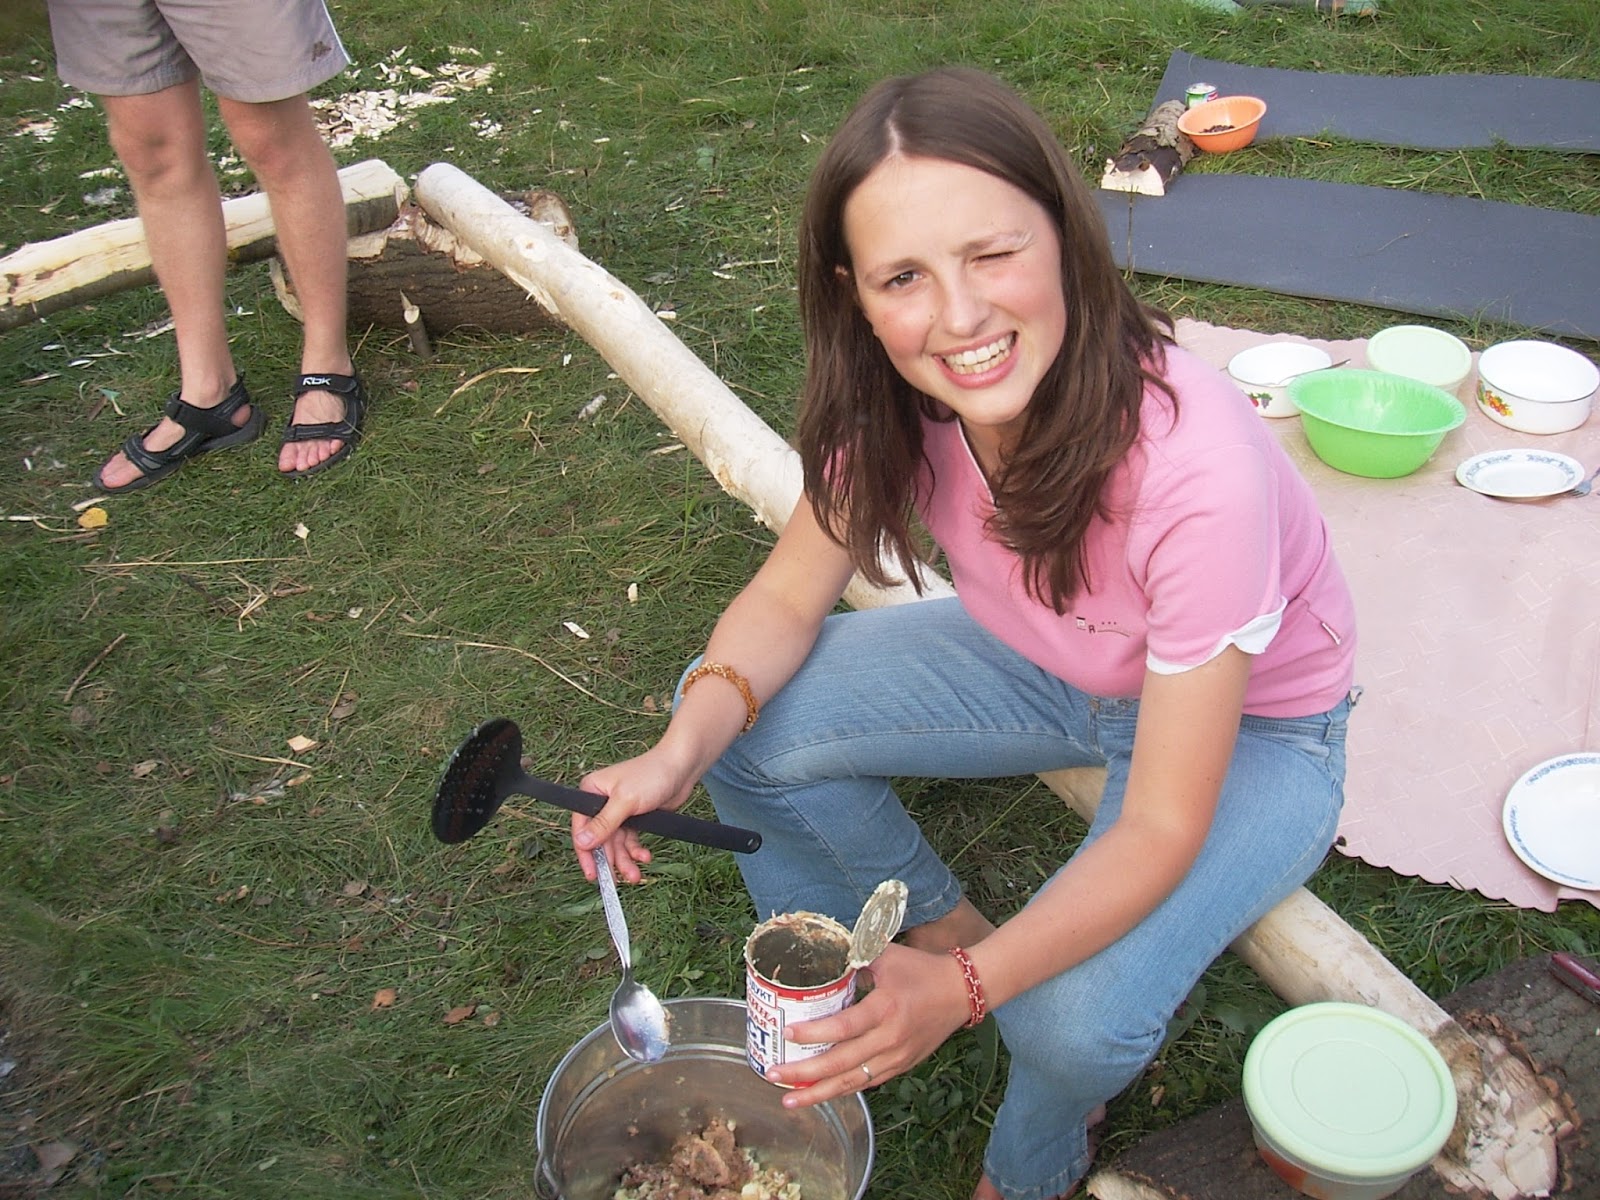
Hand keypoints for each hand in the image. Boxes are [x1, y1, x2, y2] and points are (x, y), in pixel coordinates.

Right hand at [571, 744, 697, 881]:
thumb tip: (582, 842)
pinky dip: (636, 851)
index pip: (582, 827)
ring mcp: (619, 812)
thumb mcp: (625, 801)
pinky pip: (630, 841)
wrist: (682, 767)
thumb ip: (603, 824)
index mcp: (591, 791)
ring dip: (625, 860)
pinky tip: (645, 857)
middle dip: (611, 860)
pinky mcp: (635, 818)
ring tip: (636, 874)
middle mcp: (602, 803)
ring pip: (616, 844)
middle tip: (619, 880)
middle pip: (600, 840)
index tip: (592, 874)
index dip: (586, 852)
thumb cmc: (652, 774)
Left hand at [764, 944, 971, 1106]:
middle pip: (841, 1064)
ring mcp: (897, 1057)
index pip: (843, 1027)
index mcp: (886, 1008)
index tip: (786, 1034)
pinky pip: (866, 1083)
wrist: (962, 991)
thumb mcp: (887, 955)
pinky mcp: (902, 1066)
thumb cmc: (922, 970)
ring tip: (789, 1100)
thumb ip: (854, 956)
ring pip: (852, 1083)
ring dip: (819, 1093)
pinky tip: (820, 1093)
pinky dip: (842, 1090)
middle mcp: (890, 1039)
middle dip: (804, 1075)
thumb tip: (821, 955)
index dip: (813, 1033)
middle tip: (774, 1074)